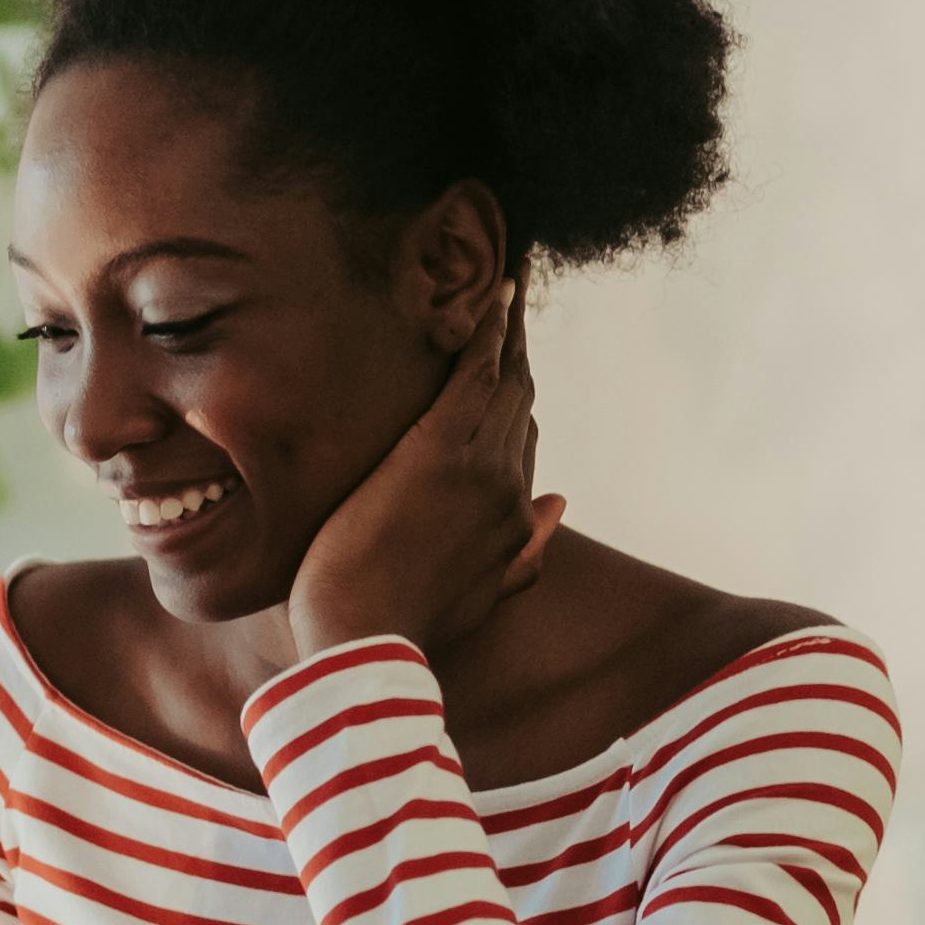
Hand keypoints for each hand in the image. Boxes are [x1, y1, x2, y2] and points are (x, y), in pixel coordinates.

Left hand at [286, 306, 565, 662]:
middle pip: (521, 400)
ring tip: (508, 281)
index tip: (518, 359)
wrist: (366, 643)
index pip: (523, 440)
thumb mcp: (482, 597)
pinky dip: (489, 331)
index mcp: (516, 521)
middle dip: (520, 347)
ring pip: (505, 379)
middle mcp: (510, 485)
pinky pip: (475, 374)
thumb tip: (559, 503)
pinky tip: (493, 296)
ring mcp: (478, 465)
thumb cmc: (404, 627)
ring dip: (508, 326)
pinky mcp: (438, 449)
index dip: (521, 395)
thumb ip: (526, 554)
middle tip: (516, 294)